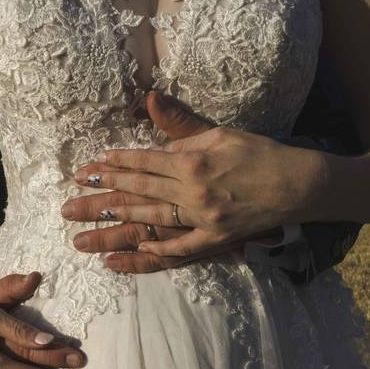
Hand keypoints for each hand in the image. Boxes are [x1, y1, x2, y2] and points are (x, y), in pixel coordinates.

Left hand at [60, 91, 288, 271]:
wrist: (297, 183)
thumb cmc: (259, 153)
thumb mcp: (221, 133)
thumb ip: (184, 131)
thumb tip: (153, 118)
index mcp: (193, 161)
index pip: (145, 161)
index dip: (117, 163)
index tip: (93, 163)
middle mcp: (193, 191)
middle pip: (139, 191)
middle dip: (103, 192)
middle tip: (73, 197)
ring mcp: (203, 218)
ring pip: (151, 220)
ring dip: (117, 224)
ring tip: (88, 227)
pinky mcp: (216, 238)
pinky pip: (183, 248)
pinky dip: (161, 250)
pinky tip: (137, 250)